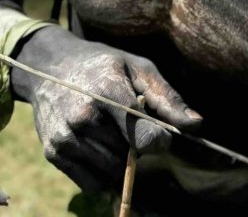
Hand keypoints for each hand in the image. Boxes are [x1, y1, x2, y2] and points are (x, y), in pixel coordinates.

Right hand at [11, 28, 201, 193]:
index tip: (161, 133)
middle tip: (129, 123)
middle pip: (129, 155)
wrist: (49, 67)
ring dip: (120, 160)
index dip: (160, 140)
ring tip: (113, 132)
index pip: (143, 136)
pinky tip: (100, 145)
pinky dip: (102, 172)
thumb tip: (197, 125)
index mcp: (108, 90)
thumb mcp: (139, 68)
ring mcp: (66, 137)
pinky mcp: (54, 153)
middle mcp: (83, 116)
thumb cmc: (104, 65)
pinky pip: (92, 182)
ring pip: (112, 171)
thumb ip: (168, 98)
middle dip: (137, 146)